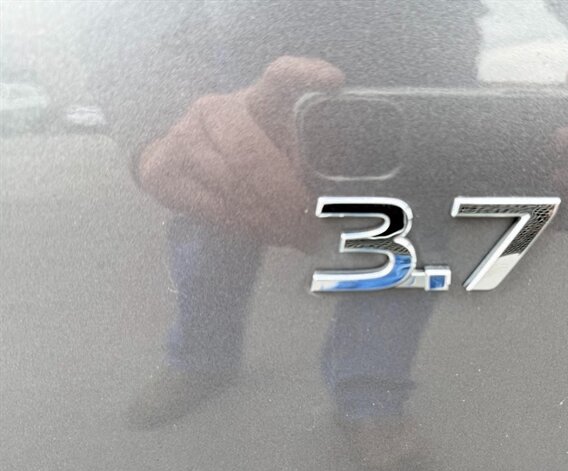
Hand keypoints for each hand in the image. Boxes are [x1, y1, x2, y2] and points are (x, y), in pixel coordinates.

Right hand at [138, 56, 343, 249]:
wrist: (175, 162)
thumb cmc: (244, 156)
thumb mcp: (278, 149)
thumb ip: (306, 159)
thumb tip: (342, 200)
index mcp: (257, 99)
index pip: (280, 76)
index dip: (305, 74)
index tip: (334, 82)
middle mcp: (217, 109)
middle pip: (251, 154)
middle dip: (284, 198)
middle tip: (309, 228)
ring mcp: (184, 136)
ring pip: (232, 186)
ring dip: (267, 220)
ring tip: (292, 236)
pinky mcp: (163, 170)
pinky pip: (213, 207)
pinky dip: (244, 227)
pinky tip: (263, 232)